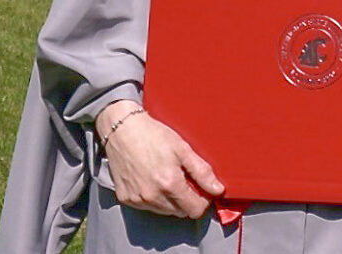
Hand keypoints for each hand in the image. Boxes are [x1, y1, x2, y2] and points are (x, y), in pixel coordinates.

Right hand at [96, 101, 222, 217]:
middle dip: (187, 199)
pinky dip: (153, 198)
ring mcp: (137, 200)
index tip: (202, 189)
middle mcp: (152, 197)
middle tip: (184, 178)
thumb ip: (202, 173)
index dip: (203, 200)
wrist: (123, 130)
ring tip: (166, 176)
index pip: (195, 210)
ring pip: (164, 211)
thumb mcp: (183, 149)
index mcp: (169, 185)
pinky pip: (147, 207)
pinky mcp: (126, 199)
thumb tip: (218, 190)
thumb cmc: (153, 136)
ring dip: (170, 200)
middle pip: (180, 212)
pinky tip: (152, 179)